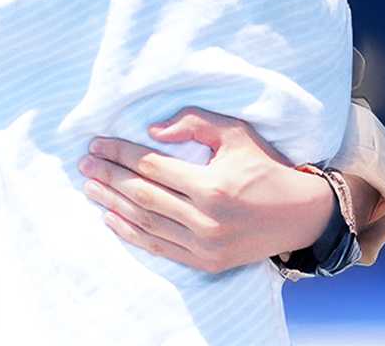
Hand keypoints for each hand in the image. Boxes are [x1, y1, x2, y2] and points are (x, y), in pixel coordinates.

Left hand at [78, 107, 331, 273]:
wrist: (300, 215)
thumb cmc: (265, 167)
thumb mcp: (236, 133)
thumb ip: (194, 123)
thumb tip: (152, 132)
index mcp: (212, 186)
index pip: (152, 167)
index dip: (120, 153)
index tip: (97, 143)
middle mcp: (206, 219)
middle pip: (142, 195)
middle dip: (108, 177)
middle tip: (84, 164)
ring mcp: (205, 245)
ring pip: (145, 223)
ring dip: (112, 204)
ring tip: (90, 188)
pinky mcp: (206, 262)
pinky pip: (159, 248)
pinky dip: (130, 234)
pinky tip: (111, 218)